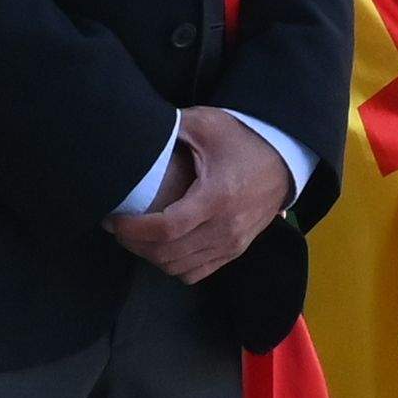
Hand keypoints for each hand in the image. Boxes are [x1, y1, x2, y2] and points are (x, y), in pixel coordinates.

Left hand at [110, 105, 288, 282]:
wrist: (285, 157)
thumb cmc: (243, 138)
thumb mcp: (206, 124)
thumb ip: (170, 127)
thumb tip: (134, 131)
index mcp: (217, 197)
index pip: (166, 229)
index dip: (132, 229)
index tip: (112, 220)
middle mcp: (226, 227)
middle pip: (168, 254)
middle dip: (134, 244)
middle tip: (117, 227)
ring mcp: (232, 243)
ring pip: (179, 268)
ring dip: (151, 256)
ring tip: (135, 236)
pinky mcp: (235, 250)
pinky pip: (196, 273)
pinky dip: (173, 265)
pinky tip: (161, 247)